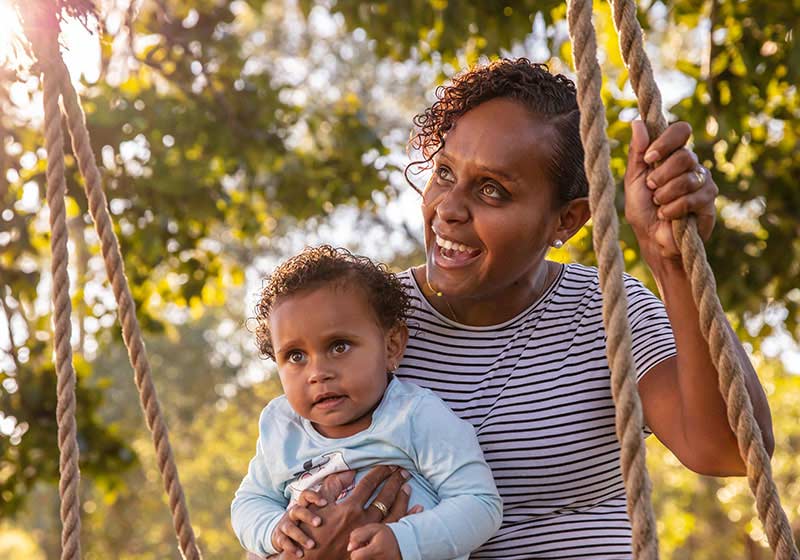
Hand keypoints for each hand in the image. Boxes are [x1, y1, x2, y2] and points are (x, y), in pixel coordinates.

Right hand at [270, 485, 329, 557]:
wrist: (285, 533)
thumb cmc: (307, 518)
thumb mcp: (318, 505)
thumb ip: (333, 490)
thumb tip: (350, 472)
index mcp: (304, 505)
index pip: (306, 495)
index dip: (314, 497)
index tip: (325, 503)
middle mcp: (294, 513)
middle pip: (298, 510)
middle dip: (308, 516)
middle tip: (319, 523)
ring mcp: (286, 525)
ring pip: (290, 527)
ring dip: (301, 536)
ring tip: (311, 545)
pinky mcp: (280, 538)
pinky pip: (283, 542)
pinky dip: (291, 548)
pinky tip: (299, 554)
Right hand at [291, 466, 412, 559]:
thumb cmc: (310, 532)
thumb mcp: (315, 506)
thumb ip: (333, 486)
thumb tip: (349, 472)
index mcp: (349, 508)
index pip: (368, 484)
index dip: (379, 472)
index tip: (388, 465)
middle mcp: (362, 521)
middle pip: (385, 498)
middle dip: (394, 482)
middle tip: (403, 472)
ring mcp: (369, 535)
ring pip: (393, 515)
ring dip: (402, 499)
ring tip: (407, 487)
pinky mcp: (371, 546)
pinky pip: (393, 531)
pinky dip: (405, 520)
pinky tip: (415, 512)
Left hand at [348, 523, 401, 559]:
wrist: (403, 544)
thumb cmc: (386, 535)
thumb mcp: (373, 528)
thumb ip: (358, 535)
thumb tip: (349, 547)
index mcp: (376, 550)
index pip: (355, 557)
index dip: (355, 551)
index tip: (362, 546)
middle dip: (360, 556)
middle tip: (367, 549)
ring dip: (365, 558)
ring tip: (372, 553)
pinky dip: (369, 559)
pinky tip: (375, 556)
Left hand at [624, 120, 717, 258]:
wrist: (653, 240)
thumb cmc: (642, 209)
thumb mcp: (633, 180)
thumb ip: (637, 153)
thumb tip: (637, 122)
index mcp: (672, 155)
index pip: (681, 131)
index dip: (666, 142)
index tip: (649, 158)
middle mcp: (691, 164)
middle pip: (684, 156)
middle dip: (660, 176)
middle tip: (652, 189)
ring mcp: (703, 181)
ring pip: (688, 178)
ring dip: (665, 195)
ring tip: (659, 205)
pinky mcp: (709, 200)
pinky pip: (693, 197)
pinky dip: (674, 209)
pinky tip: (668, 216)